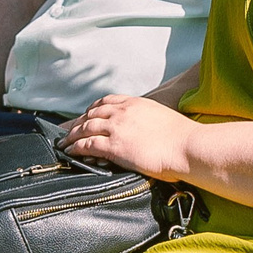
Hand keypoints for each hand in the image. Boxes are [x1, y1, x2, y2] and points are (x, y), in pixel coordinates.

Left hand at [66, 94, 199, 179]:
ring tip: (65, 142)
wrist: (187, 147)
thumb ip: (149, 120)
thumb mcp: (163, 119)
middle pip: (92, 113)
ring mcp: (117, 127)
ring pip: (85, 127)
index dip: (93, 108)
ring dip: (72, 135)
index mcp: (136, 103)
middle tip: (70, 130)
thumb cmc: (182, 138)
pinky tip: (70, 151)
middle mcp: (123, 111)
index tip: (87, 115)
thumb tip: (147, 130)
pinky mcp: (114, 145)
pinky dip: (75, 147)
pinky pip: (87, 144)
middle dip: (78, 121)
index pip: (107, 101)